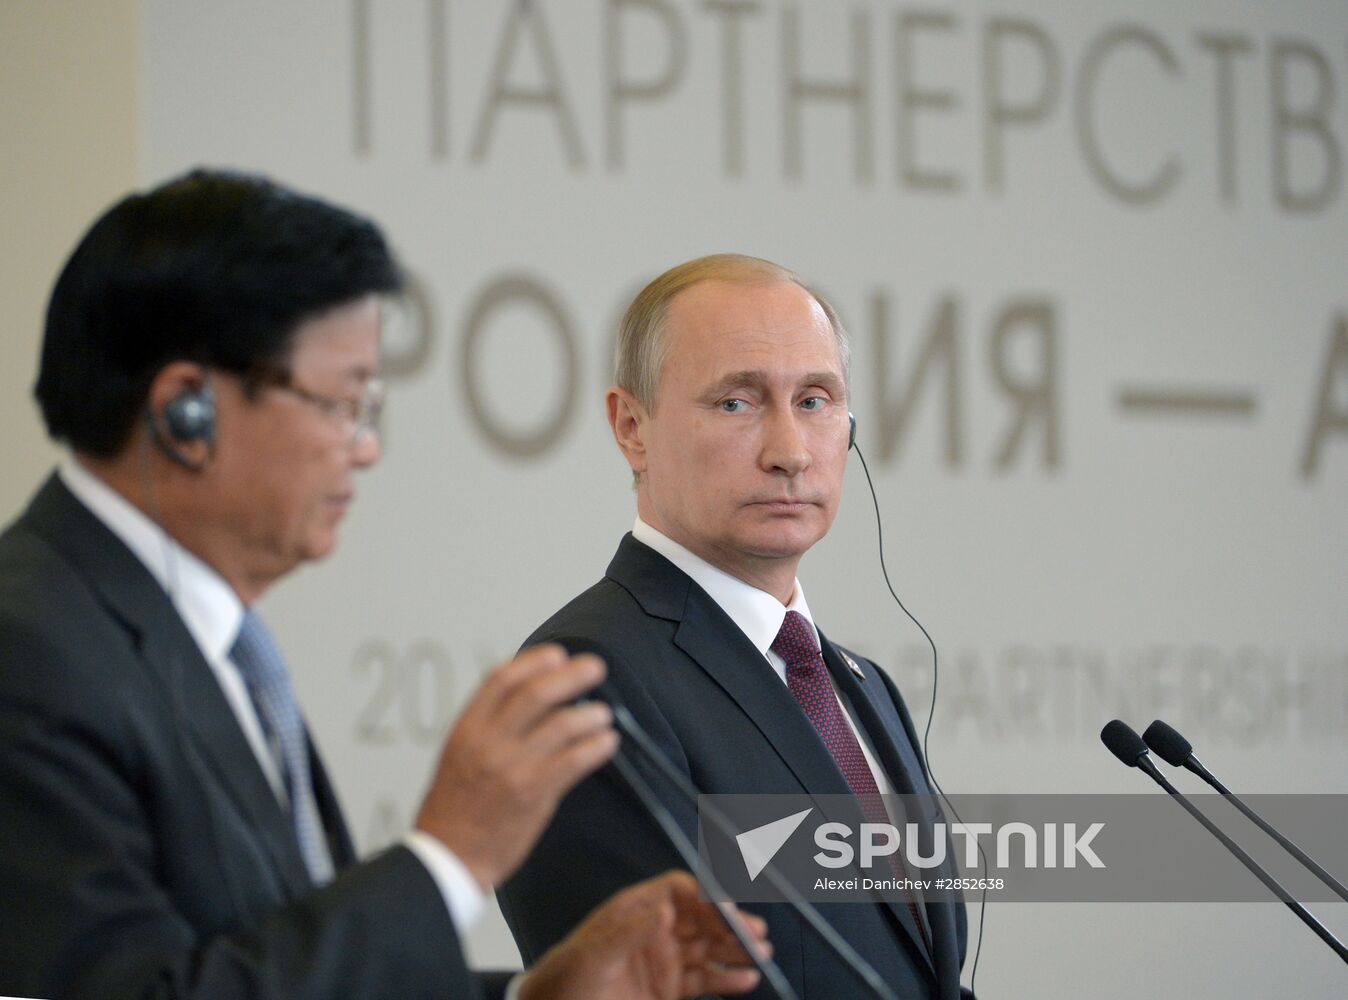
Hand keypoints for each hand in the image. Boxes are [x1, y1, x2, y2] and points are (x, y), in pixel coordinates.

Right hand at [414, 644, 616, 888]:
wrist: (449, 856)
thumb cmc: (454, 807)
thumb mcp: (459, 752)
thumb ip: (489, 724)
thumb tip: (533, 695)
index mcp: (466, 729)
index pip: (501, 679)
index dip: (534, 661)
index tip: (557, 654)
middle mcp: (489, 743)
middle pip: (537, 693)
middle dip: (572, 675)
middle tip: (595, 667)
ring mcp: (513, 768)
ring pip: (561, 725)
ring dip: (590, 714)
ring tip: (603, 713)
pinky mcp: (534, 793)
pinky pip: (574, 761)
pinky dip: (596, 746)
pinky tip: (607, 742)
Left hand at [519, 871, 769, 999]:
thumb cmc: (566, 978)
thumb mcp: (593, 954)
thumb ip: (629, 932)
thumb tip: (665, 910)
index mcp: (635, 910)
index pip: (679, 891)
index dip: (705, 895)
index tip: (728, 907)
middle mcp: (655, 930)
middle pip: (701, 918)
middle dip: (730, 923)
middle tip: (756, 932)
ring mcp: (664, 959)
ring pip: (709, 948)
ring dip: (736, 948)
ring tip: (761, 953)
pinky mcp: (669, 988)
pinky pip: (705, 980)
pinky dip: (727, 979)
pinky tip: (746, 979)